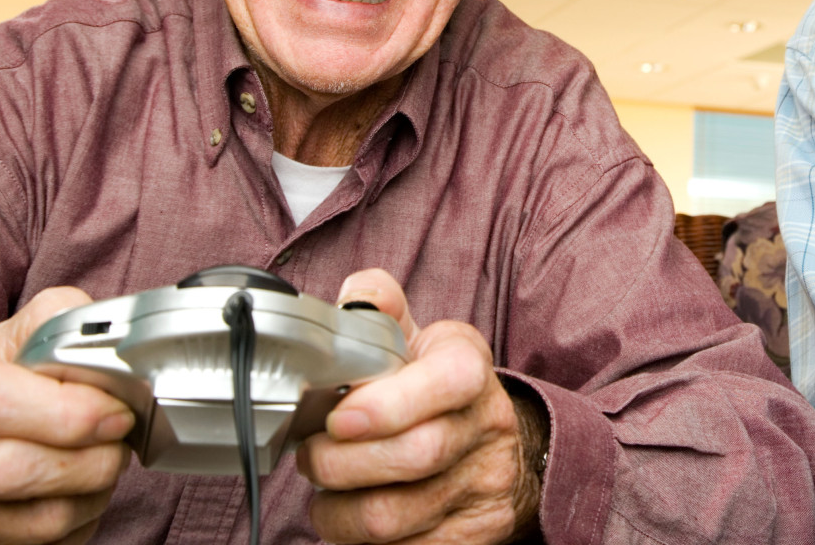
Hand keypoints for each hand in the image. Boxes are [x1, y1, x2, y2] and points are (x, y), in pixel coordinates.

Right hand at [0, 287, 133, 543]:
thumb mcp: (2, 338)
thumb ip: (60, 325)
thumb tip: (117, 349)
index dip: (66, 412)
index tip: (114, 411)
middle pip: (16, 471)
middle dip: (94, 458)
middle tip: (119, 439)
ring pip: (37, 522)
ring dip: (92, 495)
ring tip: (101, 464)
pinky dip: (74, 524)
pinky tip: (72, 493)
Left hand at [297, 269, 544, 543]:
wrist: (502, 448)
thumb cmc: (438, 391)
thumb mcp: (418, 341)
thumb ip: (380, 309)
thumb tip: (355, 295)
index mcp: (468, 367)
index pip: (449, 380)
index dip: (390, 404)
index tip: (339, 418)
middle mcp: (486, 425)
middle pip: (414, 455)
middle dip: (340, 462)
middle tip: (311, 456)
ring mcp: (484, 484)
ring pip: (394, 516)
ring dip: (338, 510)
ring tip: (326, 491)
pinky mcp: (475, 535)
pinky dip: (359, 542)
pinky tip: (354, 515)